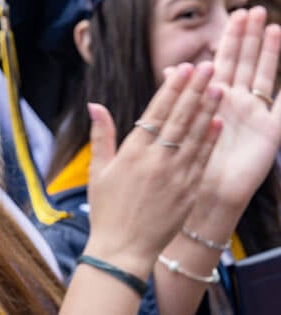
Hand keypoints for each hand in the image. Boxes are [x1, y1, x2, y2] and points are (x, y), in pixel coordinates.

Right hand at [83, 64, 223, 275]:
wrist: (124, 248)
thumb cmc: (107, 209)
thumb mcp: (97, 170)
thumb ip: (101, 135)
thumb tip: (95, 104)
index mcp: (132, 152)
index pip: (156, 112)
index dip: (171, 88)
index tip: (182, 68)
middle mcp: (156, 160)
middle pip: (179, 117)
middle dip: (194, 90)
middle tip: (207, 66)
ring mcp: (176, 175)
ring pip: (195, 135)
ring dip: (208, 109)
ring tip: (218, 86)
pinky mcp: (189, 191)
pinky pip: (202, 159)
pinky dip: (210, 140)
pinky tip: (217, 122)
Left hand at [191, 6, 280, 209]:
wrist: (201, 195)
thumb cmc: (186, 161)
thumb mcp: (179, 125)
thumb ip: (179, 96)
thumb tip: (173, 68)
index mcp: (213, 97)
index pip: (223, 59)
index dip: (230, 37)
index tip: (235, 12)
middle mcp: (236, 101)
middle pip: (245, 61)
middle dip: (251, 36)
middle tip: (256, 9)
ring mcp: (255, 114)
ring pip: (263, 75)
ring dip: (269, 53)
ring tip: (274, 26)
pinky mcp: (270, 132)